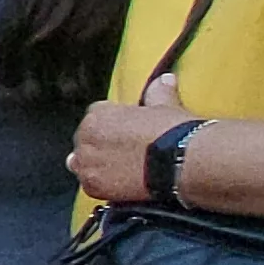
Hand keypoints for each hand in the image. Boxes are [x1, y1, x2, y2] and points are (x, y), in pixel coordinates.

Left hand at [71, 76, 190, 203]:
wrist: (181, 161)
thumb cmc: (173, 131)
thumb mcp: (165, 105)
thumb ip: (157, 92)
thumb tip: (164, 79)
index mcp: (97, 114)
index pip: (96, 117)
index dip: (112, 126)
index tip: (125, 134)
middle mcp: (85, 137)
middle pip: (86, 141)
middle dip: (101, 145)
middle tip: (123, 153)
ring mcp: (86, 162)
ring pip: (82, 164)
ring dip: (96, 165)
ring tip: (118, 170)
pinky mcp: (92, 185)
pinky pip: (89, 184)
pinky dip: (101, 185)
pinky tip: (118, 184)